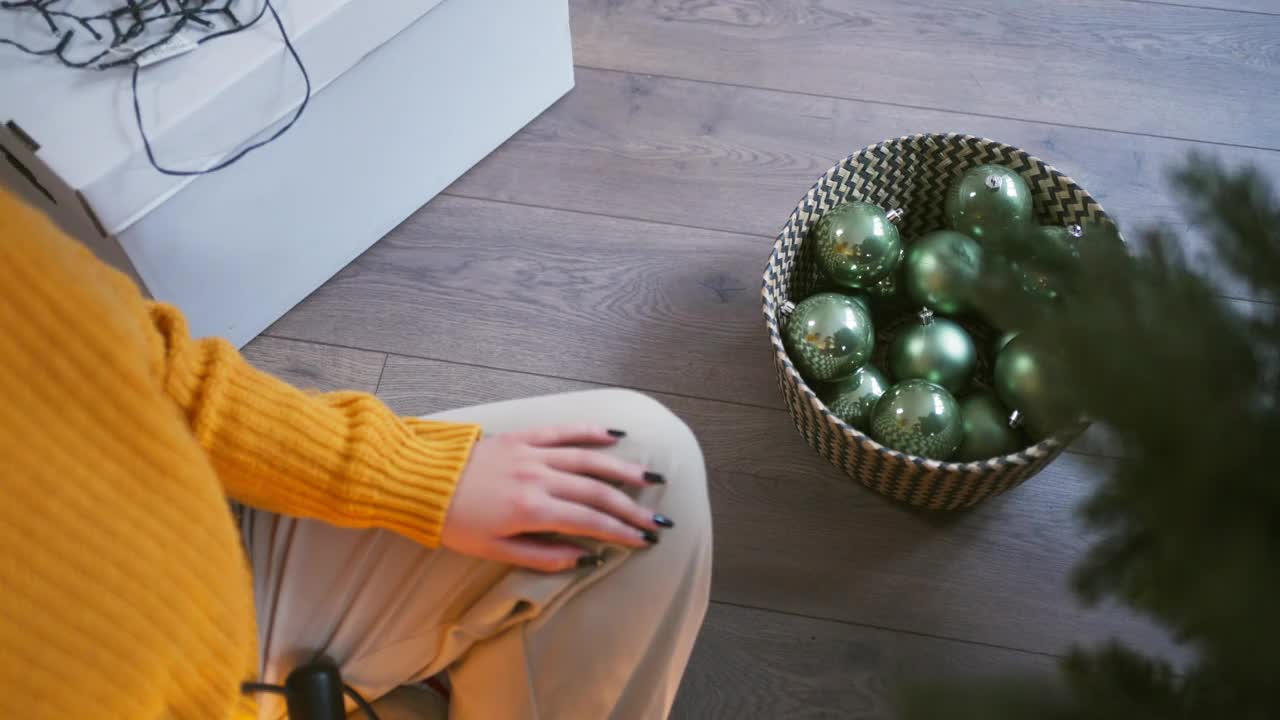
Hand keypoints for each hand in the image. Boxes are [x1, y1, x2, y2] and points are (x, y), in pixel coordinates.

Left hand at [440, 425, 670, 571]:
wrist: (419, 482)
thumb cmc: (453, 523)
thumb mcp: (494, 551)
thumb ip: (542, 556)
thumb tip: (584, 558)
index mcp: (532, 509)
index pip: (590, 521)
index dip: (621, 532)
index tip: (644, 541)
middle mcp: (538, 477)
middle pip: (597, 491)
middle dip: (631, 508)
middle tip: (658, 520)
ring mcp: (531, 453)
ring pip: (588, 459)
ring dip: (622, 468)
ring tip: (650, 478)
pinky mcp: (521, 437)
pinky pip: (562, 431)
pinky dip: (590, 431)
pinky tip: (614, 435)